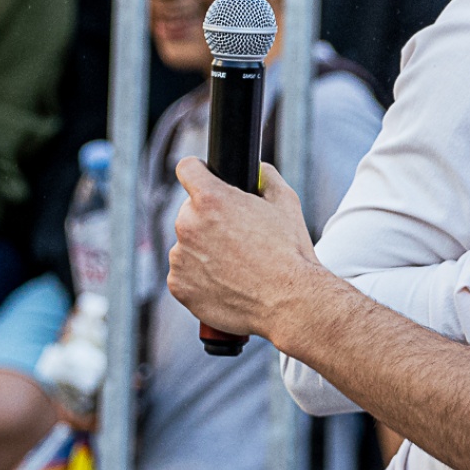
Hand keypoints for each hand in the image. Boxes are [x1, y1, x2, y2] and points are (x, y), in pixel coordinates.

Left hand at [166, 161, 323, 346]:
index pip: (187, 168)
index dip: (199, 171)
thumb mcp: (286, 203)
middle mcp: (188, 225)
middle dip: (209, 219)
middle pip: (189, 211)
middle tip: (237, 235)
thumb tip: (258, 171)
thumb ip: (266, 178)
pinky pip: (184, 274)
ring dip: (204, 250)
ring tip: (236, 264)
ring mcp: (180, 258)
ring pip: (187, 245)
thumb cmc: (290, 253)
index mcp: (211, 199)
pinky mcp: (179, 285)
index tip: (204, 178)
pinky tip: (227, 282)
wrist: (288, 302)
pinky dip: (200, 277)